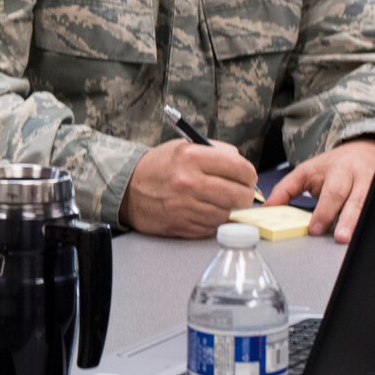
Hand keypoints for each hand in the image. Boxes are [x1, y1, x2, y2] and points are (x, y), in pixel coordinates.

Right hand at [120, 138, 257, 236]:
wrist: (125, 189)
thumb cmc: (158, 167)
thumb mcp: (183, 146)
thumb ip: (215, 152)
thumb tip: (243, 166)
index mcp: (191, 157)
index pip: (241, 169)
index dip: (249, 175)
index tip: (246, 178)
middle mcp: (189, 181)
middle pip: (239, 195)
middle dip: (244, 195)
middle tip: (238, 193)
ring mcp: (185, 206)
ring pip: (227, 214)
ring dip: (226, 209)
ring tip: (215, 201)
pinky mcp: (181, 225)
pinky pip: (212, 227)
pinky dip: (212, 221)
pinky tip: (202, 210)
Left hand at [268, 137, 374, 242]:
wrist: (365, 150)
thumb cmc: (333, 166)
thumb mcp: (306, 172)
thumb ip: (286, 189)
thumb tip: (268, 208)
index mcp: (337, 171)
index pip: (332, 192)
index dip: (324, 211)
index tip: (315, 228)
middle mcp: (358, 177)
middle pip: (355, 198)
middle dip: (347, 219)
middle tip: (340, 237)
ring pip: (371, 205)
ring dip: (361, 223)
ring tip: (353, 240)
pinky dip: (374, 223)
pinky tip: (369, 234)